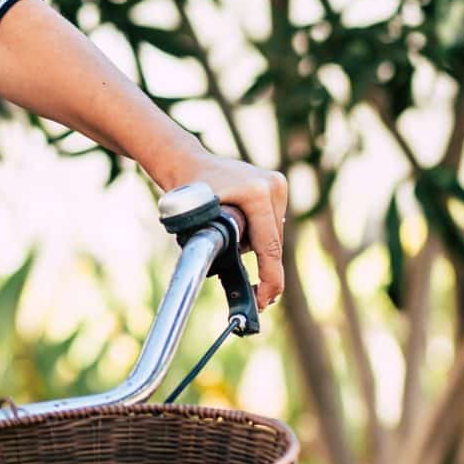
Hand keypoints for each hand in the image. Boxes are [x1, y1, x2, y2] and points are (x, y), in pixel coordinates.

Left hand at [157, 148, 288, 307]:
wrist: (186, 163)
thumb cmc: (186, 195)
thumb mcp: (199, 225)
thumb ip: (221, 250)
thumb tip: (235, 281)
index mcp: (257, 194)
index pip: (269, 247)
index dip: (269, 279)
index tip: (263, 301)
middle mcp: (273, 186)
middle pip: (274, 243)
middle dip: (262, 267)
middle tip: (251, 293)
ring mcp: (277, 184)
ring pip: (273, 234)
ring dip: (258, 248)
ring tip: (229, 241)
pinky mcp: (276, 185)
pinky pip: (271, 223)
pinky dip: (258, 235)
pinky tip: (238, 229)